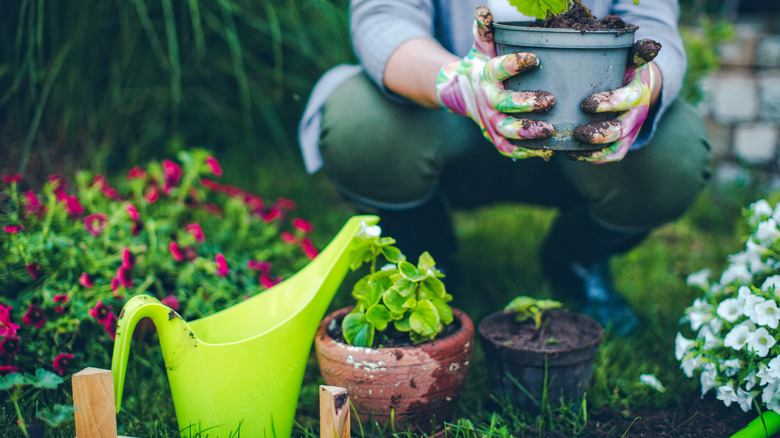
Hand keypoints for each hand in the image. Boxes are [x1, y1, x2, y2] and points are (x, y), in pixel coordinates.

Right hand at [435, 6, 555, 159]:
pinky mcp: (495, 136)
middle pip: (504, 104)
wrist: (460, 92)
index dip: (516, 64)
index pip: (500, 69)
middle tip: (549, 100)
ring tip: (550, 129)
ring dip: (528, 132)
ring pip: (507, 130)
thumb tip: (483, 10)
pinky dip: (525, 152)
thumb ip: (486, 30)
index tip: (535, 58)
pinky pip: (509, 148)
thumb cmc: (481, 65)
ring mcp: (490, 121)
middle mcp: (487, 100)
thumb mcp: (482, 47)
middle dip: (526, 104)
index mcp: (486, 75)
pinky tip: (546, 151)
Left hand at [570, 39, 661, 162]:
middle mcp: (637, 114)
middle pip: (622, 129)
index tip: (585, 104)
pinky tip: (572, 155)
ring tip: (571, 147)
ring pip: (616, 147)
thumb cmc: (625, 67)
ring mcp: (630, 131)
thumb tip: (651, 45)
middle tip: (576, 132)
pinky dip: (593, 158)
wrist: (637, 85)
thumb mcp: (631, 56)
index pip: (629, 99)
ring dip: (594, 150)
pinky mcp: (623, 143)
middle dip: (600, 133)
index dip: (610, 103)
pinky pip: (611, 156)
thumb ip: (636, 51)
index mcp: (639, 90)